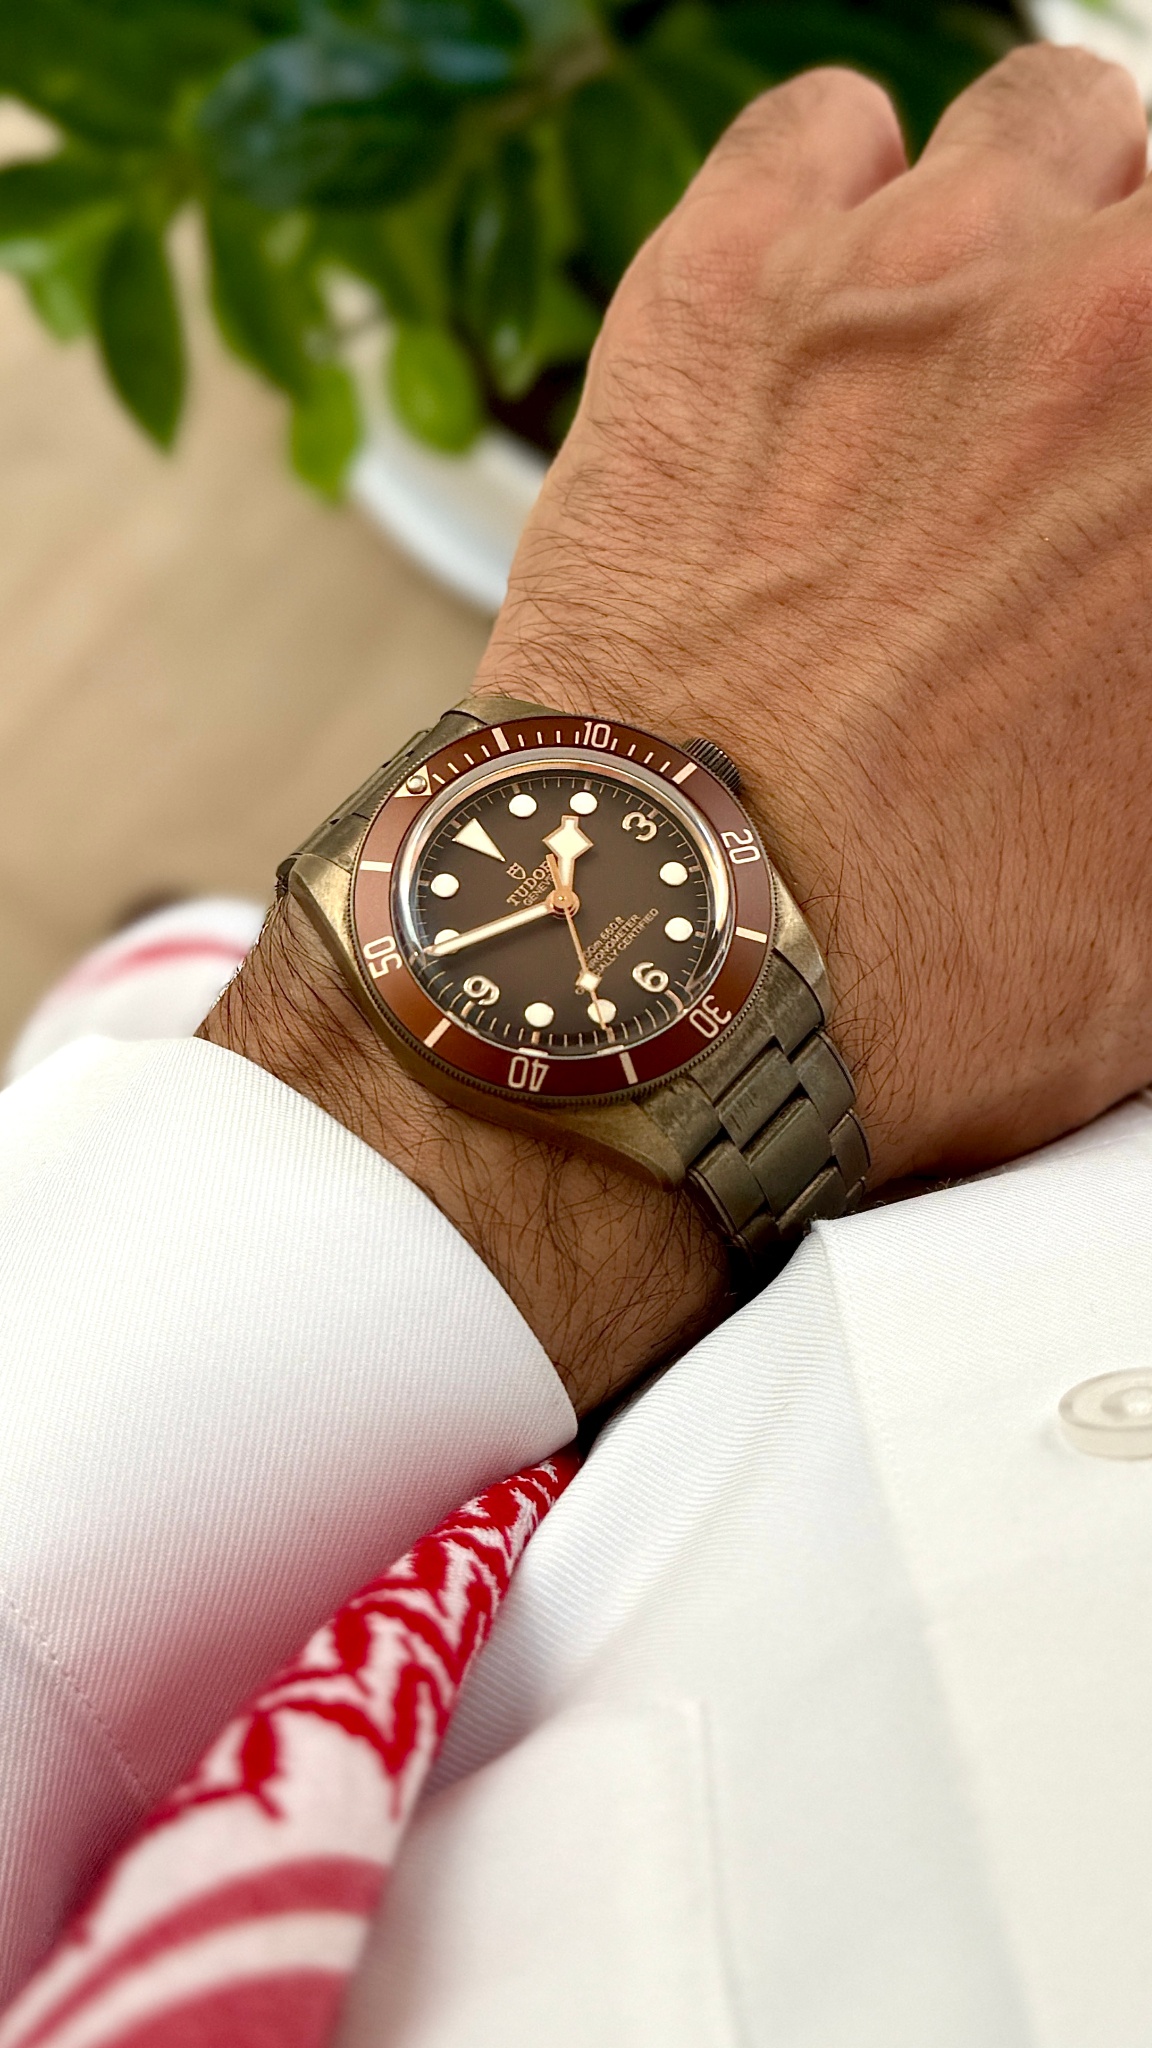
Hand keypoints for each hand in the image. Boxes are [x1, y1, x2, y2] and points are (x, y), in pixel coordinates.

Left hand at [205, 47, 1151, 1411]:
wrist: (674, 952)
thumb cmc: (921, 953)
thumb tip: (1141, 663)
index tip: (1126, 482)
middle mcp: (1117, 333)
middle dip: (1132, 314)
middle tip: (1065, 433)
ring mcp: (924, 274)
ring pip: (1036, 126)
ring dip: (1013, 231)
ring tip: (946, 363)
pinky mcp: (728, 278)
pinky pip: (823, 123)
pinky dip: (833, 193)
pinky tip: (817, 307)